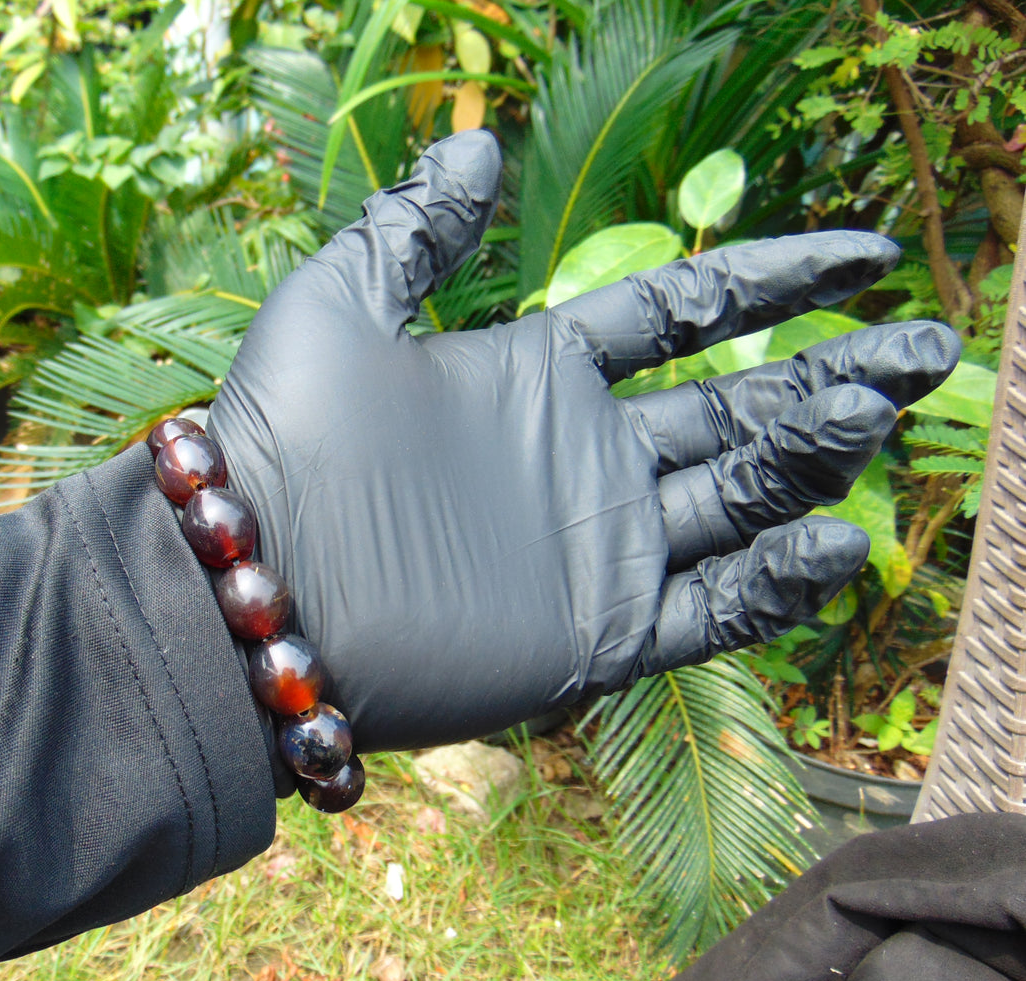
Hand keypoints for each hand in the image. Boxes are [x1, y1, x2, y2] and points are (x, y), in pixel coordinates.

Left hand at [210, 131, 957, 752]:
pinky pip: (711, 612)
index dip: (773, 281)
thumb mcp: (338, 304)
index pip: (681, 316)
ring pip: (739, 500)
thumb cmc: (282, 441)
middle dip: (834, 376)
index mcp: (535, 375)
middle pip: (735, 409)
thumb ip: (415, 227)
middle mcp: (579, 460)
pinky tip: (839, 539)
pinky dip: (778, 584)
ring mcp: (594, 550)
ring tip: (880, 410)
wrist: (251, 586)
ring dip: (816, 459)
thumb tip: (479, 145)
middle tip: (928, 343)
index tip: (859, 254)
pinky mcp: (595, 636)